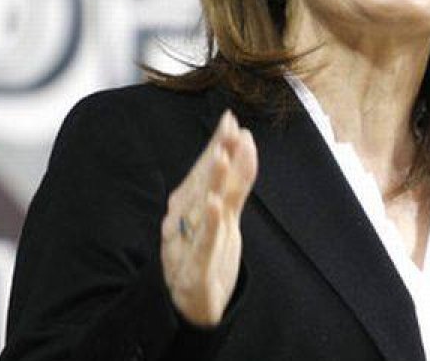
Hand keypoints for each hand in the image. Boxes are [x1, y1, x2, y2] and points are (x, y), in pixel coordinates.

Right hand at [161, 110, 257, 326]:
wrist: (191, 310)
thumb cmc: (206, 256)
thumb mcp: (225, 218)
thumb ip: (236, 183)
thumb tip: (246, 142)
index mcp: (188, 210)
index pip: (203, 172)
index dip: (216, 145)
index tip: (230, 119)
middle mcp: (183, 224)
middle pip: (201, 186)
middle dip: (215, 156)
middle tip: (229, 129)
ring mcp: (185, 248)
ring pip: (200, 212)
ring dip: (210, 184)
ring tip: (222, 157)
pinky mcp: (194, 274)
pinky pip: (201, 246)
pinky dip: (208, 226)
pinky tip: (215, 206)